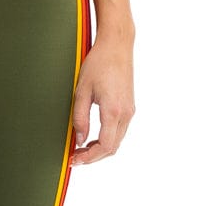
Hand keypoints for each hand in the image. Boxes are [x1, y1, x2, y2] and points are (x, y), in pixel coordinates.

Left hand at [69, 37, 134, 166]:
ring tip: (81, 148)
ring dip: (100, 149)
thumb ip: (80, 118)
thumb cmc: (98, 63)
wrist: (117, 46)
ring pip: (117, 141)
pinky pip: (119, 131)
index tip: (75, 159)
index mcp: (113, 110)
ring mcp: (130, 110)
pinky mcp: (129, 107)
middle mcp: (126, 113)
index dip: (89, 157)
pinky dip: (107, 139)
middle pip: (112, 148)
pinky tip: (93, 137)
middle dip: (93, 157)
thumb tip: (80, 140)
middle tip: (75, 157)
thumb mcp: (81, 91)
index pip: (105, 146)